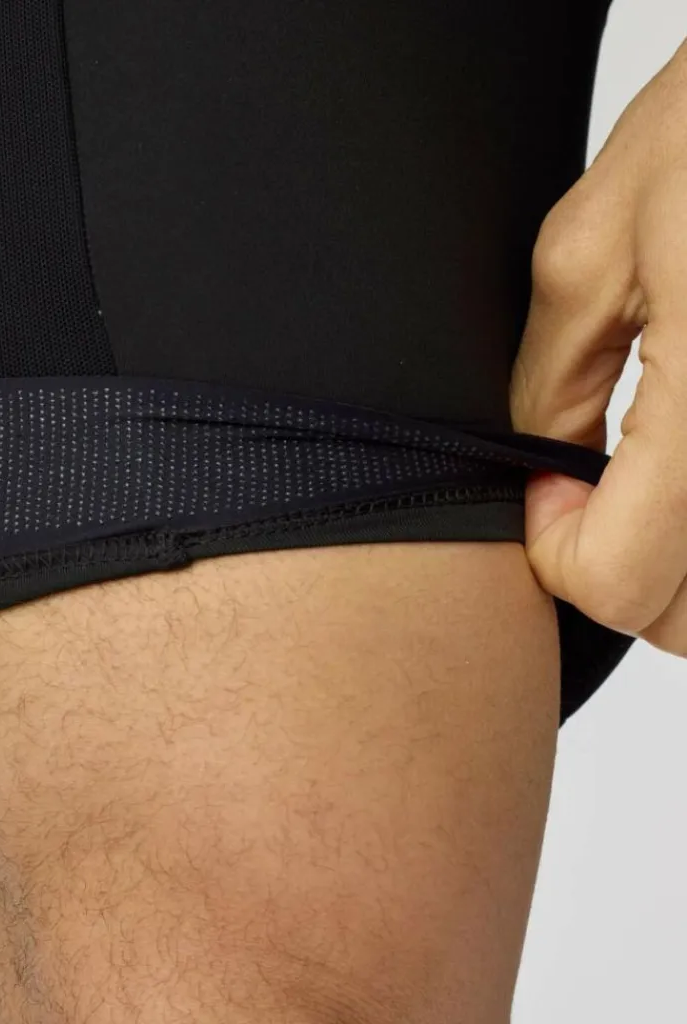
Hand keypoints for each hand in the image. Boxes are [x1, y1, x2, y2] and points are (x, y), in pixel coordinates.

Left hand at [511, 37, 686, 655]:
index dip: (554, 552)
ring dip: (677, 570)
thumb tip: (540, 478)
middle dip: (622, 576)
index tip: (547, 486)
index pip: (619, 583)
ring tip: (649, 479)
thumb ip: (553, 386)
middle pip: (686, 624)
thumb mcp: (592, 248)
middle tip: (597, 490)